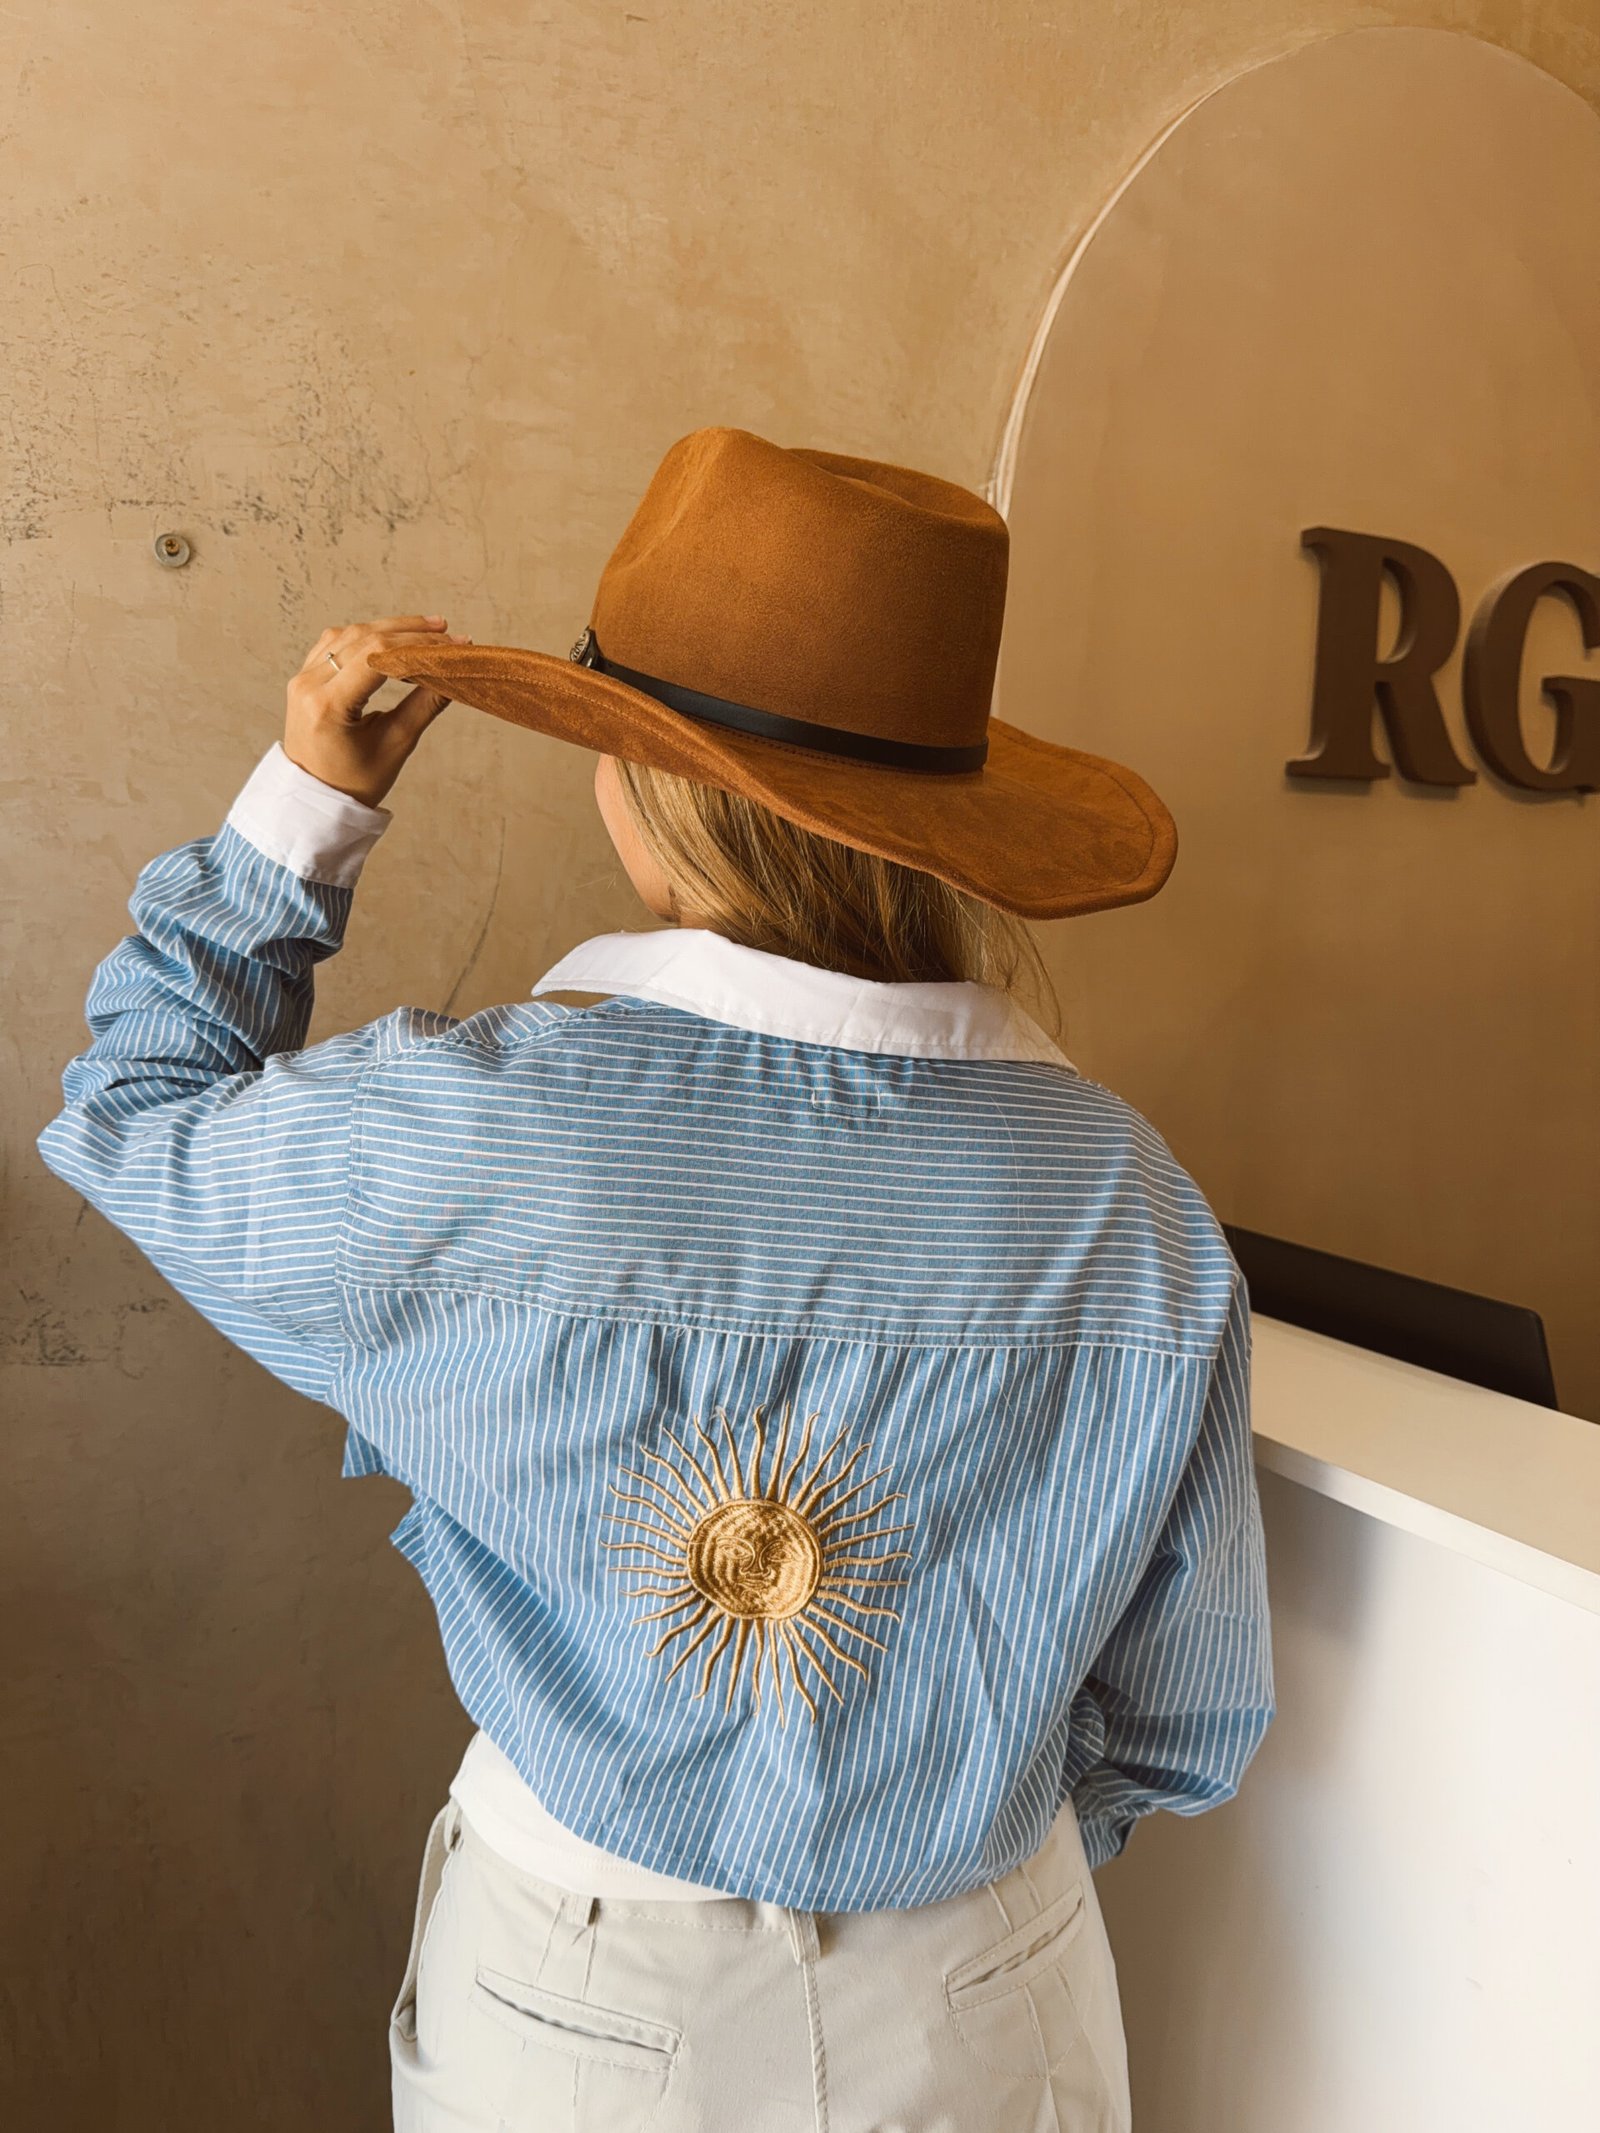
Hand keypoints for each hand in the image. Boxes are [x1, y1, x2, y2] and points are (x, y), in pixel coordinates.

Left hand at [284, 615, 471, 808]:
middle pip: (363, 637)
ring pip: (349, 634)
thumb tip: (453, 676)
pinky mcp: (304, 679)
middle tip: (447, 633)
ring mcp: (302, 679)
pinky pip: (335, 644)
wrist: (314, 800)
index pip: (377, 655)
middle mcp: (308, 684)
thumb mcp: (394, 746)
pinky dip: (365, 636)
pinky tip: (390, 638)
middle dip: (409, 632)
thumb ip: (424, 706)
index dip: (418, 644)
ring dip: (388, 629)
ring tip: (427, 630)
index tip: (452, 645)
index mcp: (328, 704)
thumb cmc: (352, 784)